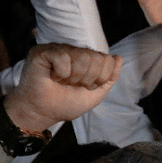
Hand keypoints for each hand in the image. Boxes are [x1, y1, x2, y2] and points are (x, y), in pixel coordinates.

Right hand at [5, 44, 121, 132]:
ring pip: (83, 57)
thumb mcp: (95, 94)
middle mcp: (74, 51)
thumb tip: (118, 57)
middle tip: (72, 85)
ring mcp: (59, 49)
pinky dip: (61, 73)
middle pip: (96, 58)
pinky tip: (52, 77)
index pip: (107, 59)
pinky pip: (64, 58)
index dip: (100, 78)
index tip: (86, 87)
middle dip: (88, 79)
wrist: (43, 113)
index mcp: (87, 59)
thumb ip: (110, 77)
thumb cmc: (65, 103)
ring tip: (62, 82)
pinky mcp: (43, 51)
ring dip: (74, 77)